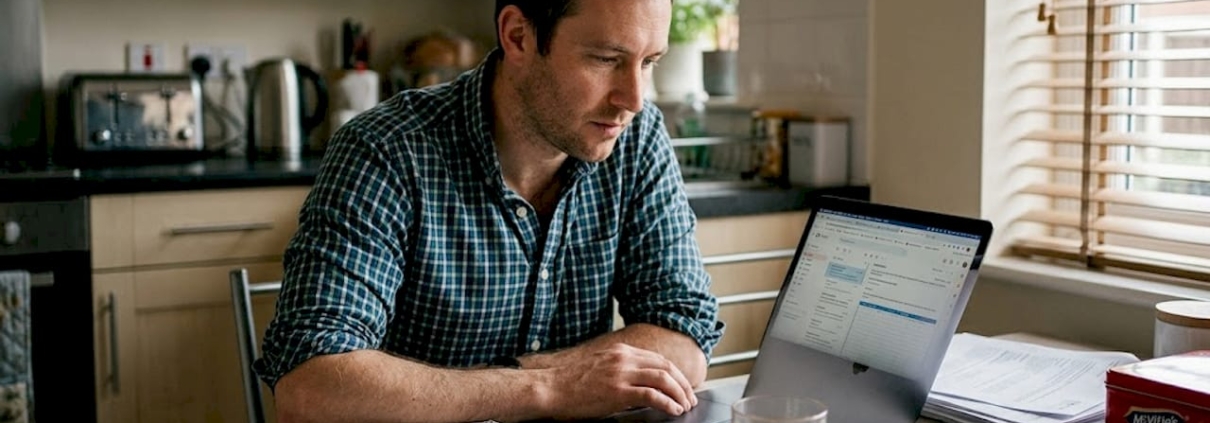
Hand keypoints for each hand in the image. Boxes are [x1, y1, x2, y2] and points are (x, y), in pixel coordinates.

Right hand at [543, 343, 697, 419]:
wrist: (550, 387)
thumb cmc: (570, 382)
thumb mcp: (600, 367)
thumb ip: (620, 370)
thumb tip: (640, 384)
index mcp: (620, 351)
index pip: (657, 359)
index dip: (674, 372)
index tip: (682, 385)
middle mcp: (624, 358)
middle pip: (665, 366)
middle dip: (682, 383)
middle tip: (690, 397)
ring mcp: (621, 374)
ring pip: (663, 378)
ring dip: (679, 393)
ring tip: (685, 405)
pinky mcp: (618, 391)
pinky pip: (652, 395)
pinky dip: (667, 403)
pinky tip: (673, 410)